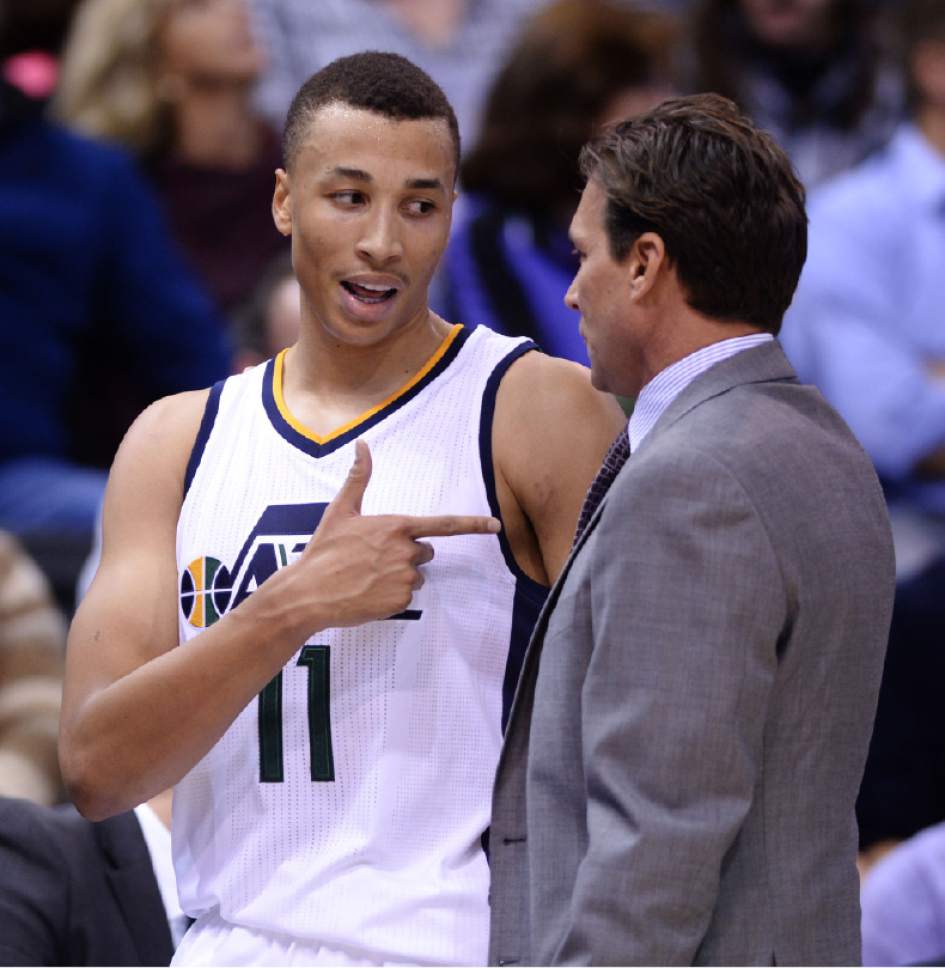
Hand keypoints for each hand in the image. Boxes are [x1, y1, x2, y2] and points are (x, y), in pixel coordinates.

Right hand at [276, 440, 499, 632]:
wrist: (308, 593)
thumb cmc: (323, 550)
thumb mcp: (340, 510)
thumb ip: (359, 477)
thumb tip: (362, 444)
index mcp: (396, 526)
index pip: (444, 525)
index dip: (473, 524)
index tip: (496, 525)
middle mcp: (406, 551)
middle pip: (425, 552)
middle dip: (407, 554)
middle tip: (374, 558)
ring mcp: (404, 578)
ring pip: (415, 576)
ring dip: (398, 576)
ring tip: (366, 575)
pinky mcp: (400, 602)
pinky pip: (405, 596)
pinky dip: (390, 596)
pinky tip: (367, 592)